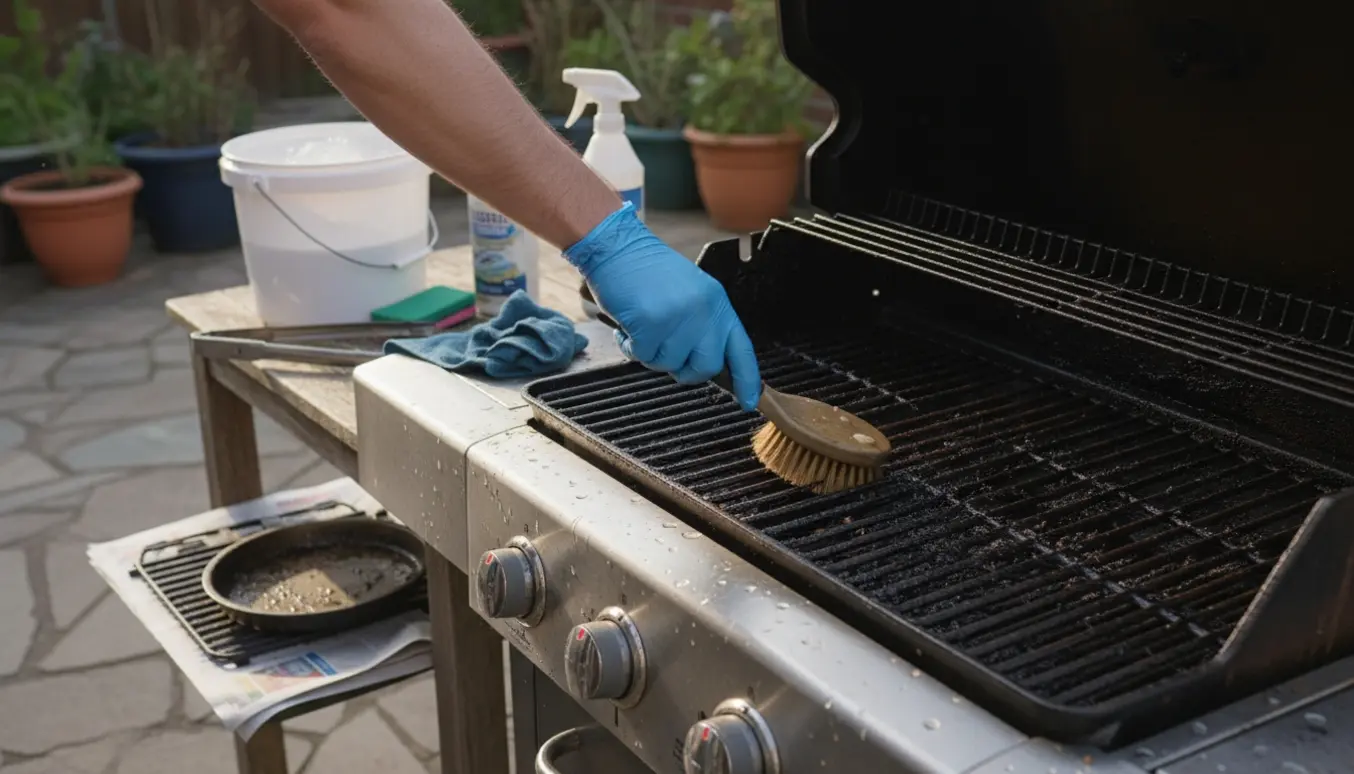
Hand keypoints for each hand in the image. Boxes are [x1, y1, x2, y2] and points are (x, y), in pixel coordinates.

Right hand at [564, 204, 760, 410]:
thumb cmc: (647, 272)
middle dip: (685, 371)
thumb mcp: (690, 293)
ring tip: (643, 327)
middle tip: (665, 354)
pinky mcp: (652, 323)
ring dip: (651, 354)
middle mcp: (704, 310)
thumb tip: (706, 364)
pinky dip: (630, 347)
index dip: (747, 379)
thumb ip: (703, 326)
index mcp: (718, 302)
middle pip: (707, 367)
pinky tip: (628, 325)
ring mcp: (679, 317)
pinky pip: (643, 356)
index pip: (741, 349)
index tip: (749, 401)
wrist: (617, 247)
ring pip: (670, 364)